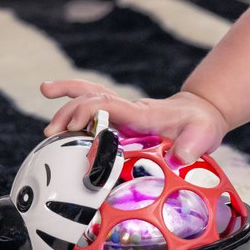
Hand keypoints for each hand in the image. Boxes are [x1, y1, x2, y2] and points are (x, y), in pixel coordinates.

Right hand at [40, 79, 228, 164]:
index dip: (92, 112)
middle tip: (53, 132)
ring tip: (46, 109)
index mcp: (143, 115)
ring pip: (89, 98)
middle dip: (70, 112)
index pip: (113, 107)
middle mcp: (128, 111)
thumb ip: (192, 145)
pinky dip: (71, 98)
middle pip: (94, 101)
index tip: (75, 125)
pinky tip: (51, 93)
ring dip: (66, 102)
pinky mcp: (120, 120)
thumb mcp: (203, 135)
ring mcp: (122, 114)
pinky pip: (92, 106)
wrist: (201, 114)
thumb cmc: (200, 125)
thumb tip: (180, 157)